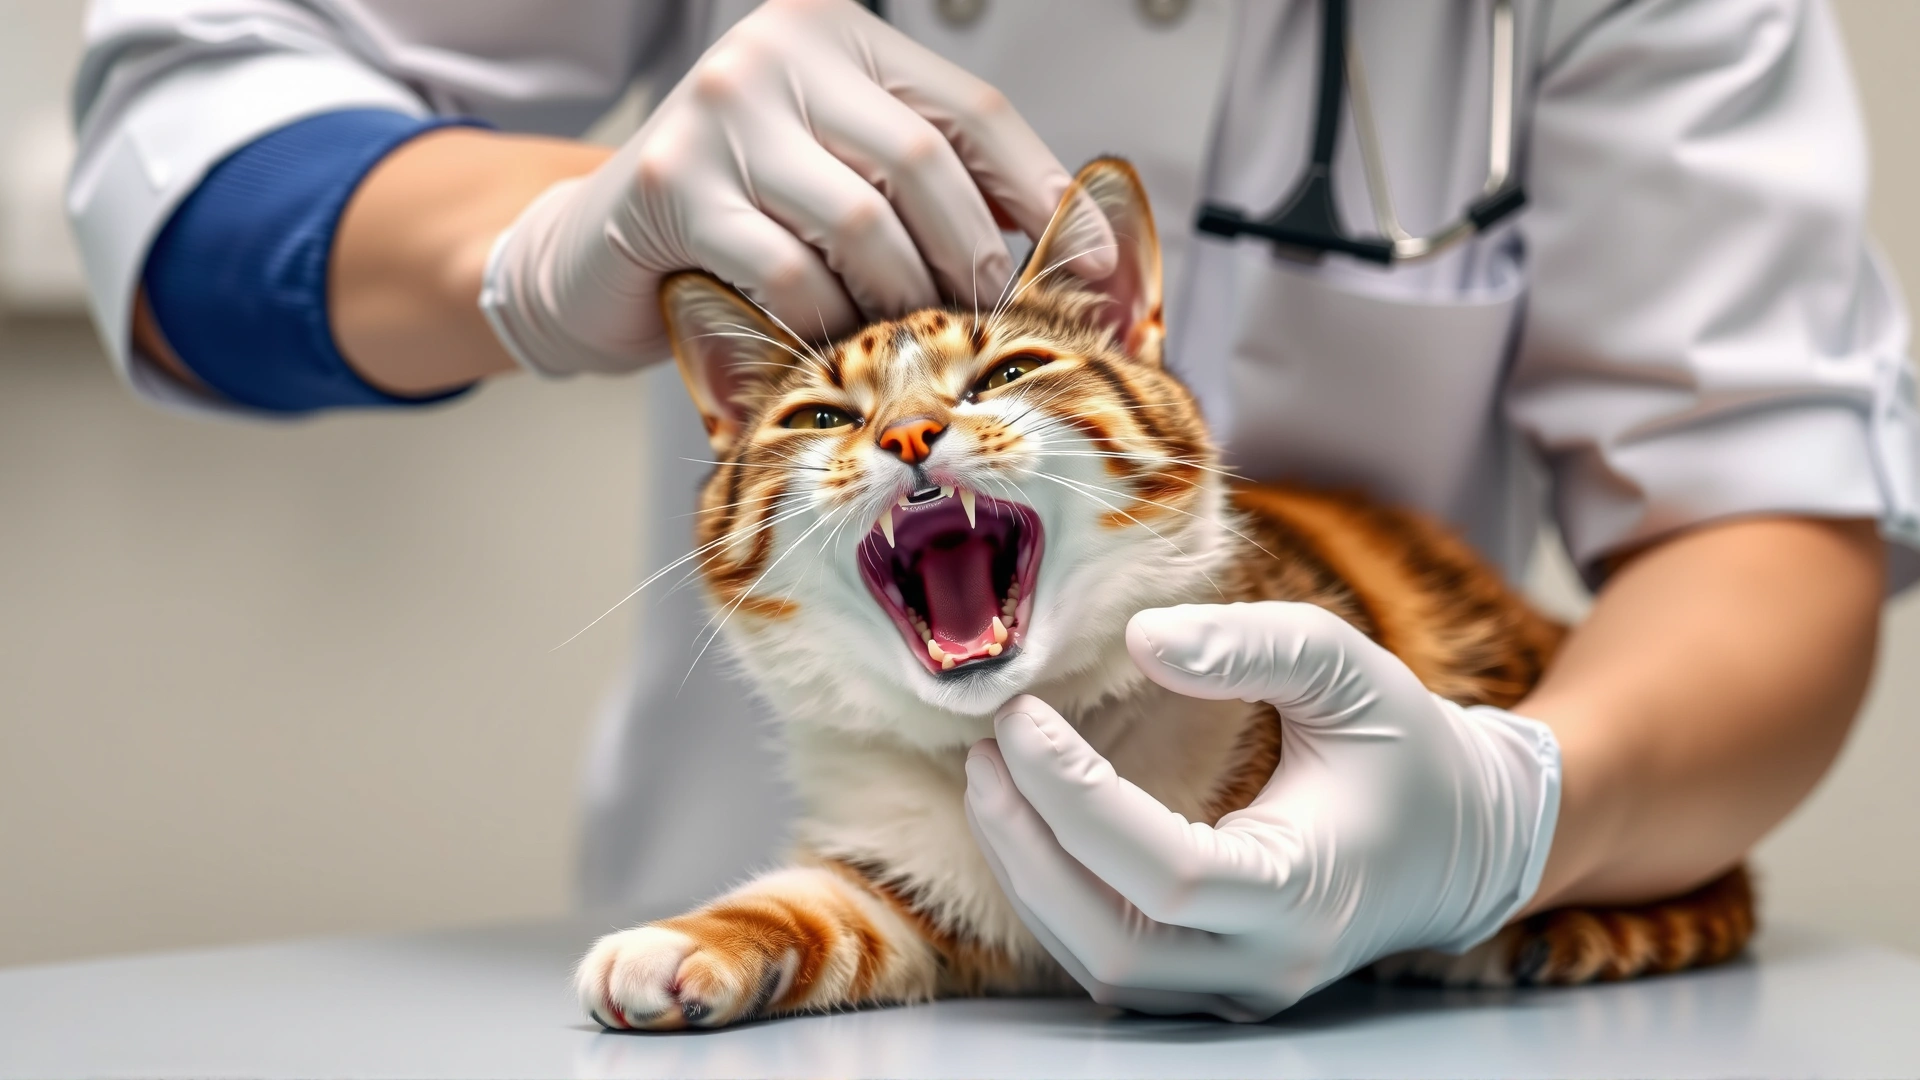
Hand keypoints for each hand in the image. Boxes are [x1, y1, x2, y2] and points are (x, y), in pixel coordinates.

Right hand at [480, 0, 1099, 374]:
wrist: (594, 255)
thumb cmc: (738, 223)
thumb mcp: (842, 181)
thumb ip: (933, 192)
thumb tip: (1069, 249)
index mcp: (836, 34)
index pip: (970, 105)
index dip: (1039, 189)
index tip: (1090, 261)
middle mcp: (775, 52)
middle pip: (922, 160)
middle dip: (971, 256)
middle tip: (988, 320)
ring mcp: (717, 112)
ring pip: (861, 220)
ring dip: (901, 299)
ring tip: (911, 338)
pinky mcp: (669, 184)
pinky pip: (788, 273)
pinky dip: (827, 324)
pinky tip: (833, 346)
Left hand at [964, 602, 1561, 1020]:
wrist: (1461, 840)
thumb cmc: (1406, 749)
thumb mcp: (1349, 669)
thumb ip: (1251, 643)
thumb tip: (1142, 639)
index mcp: (1308, 889)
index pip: (1168, 873)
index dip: (1076, 800)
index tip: (1019, 719)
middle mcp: (1270, 962)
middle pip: (1114, 942)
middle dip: (1028, 847)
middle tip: (984, 753)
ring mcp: (1240, 989)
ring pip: (1102, 967)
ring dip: (1029, 876)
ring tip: (992, 780)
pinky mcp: (1212, 987)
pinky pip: (1113, 963)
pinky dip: (1057, 898)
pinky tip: (1029, 826)